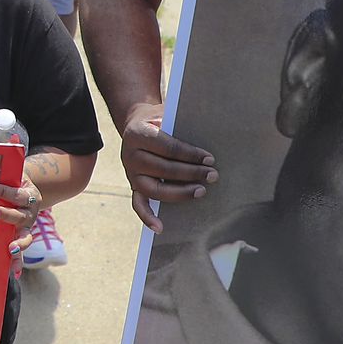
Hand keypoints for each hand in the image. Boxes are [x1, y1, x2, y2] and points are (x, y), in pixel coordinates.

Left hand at [0, 177, 41, 255]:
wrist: (28, 188)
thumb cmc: (14, 181)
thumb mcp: (10, 174)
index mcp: (29, 195)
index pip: (15, 193)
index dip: (1, 191)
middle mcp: (30, 212)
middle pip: (20, 215)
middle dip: (5, 215)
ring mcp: (27, 226)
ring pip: (25, 235)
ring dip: (19, 243)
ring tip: (12, 249)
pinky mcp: (22, 236)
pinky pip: (21, 251)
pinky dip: (18, 262)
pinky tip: (13, 273)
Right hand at [119, 103, 216, 232]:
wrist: (136, 124)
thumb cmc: (159, 121)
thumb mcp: (166, 116)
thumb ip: (180, 128)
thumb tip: (204, 150)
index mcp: (137, 134)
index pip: (168, 148)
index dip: (190, 155)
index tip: (210, 159)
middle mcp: (130, 155)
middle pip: (163, 169)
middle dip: (191, 173)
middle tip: (212, 175)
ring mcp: (130, 173)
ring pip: (154, 189)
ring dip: (180, 193)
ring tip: (201, 191)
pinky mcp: (133, 185)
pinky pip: (138, 204)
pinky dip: (147, 217)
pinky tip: (160, 227)